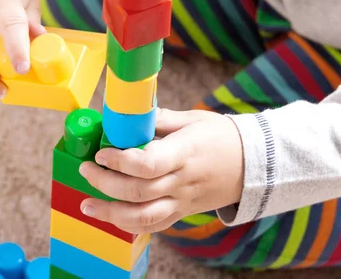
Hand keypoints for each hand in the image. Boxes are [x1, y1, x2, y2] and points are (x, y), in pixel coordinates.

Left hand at [78, 108, 243, 233]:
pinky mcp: (182, 213)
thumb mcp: (193, 119)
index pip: (148, 164)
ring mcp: (182, 201)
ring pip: (142, 217)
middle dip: (104, 183)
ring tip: (87, 204)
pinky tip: (110, 216)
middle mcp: (181, 182)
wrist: (253, 165)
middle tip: (86, 169)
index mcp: (184, 153)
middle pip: (137, 192)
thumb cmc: (222, 136)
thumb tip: (129, 114)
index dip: (120, 161)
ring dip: (110, 213)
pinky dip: (128, 225)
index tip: (101, 153)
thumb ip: (160, 119)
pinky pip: (153, 226)